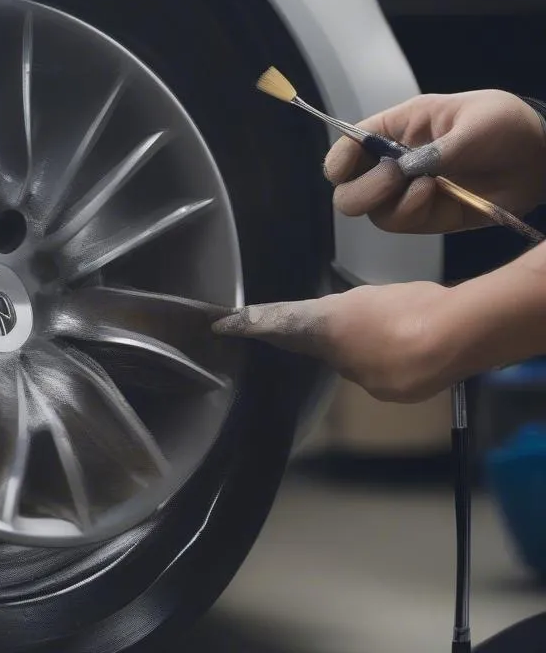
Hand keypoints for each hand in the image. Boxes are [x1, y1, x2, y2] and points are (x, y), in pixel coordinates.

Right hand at [211, 282, 462, 402]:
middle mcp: (337, 303)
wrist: (456, 330)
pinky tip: (392, 348)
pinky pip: (375, 315)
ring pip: (346, 315)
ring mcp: (368, 295)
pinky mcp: (396, 295)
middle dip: (302, 330)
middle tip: (298, 346)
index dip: (246, 324)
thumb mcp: (370, 381)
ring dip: (348, 333)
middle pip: (310, 316)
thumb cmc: (402, 362)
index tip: (221, 323)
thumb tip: (355, 359)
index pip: (272, 322)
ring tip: (360, 357)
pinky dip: (376, 330)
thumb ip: (353, 368)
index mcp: (318, 323)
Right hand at [326, 90, 545, 233]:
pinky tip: (437, 195)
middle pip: (347, 190)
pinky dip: (412, 213)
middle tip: (395, 178)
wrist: (541, 157)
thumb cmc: (504, 125)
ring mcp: (408, 194)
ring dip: (392, 202)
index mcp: (395, 130)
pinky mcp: (428, 217)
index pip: (348, 147)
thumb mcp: (475, 122)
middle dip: (363, 189)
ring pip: (372, 212)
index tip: (344, 170)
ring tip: (427, 186)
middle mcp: (392, 164)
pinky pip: (402, 224)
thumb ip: (439, 148)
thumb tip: (404, 171)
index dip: (339, 160)